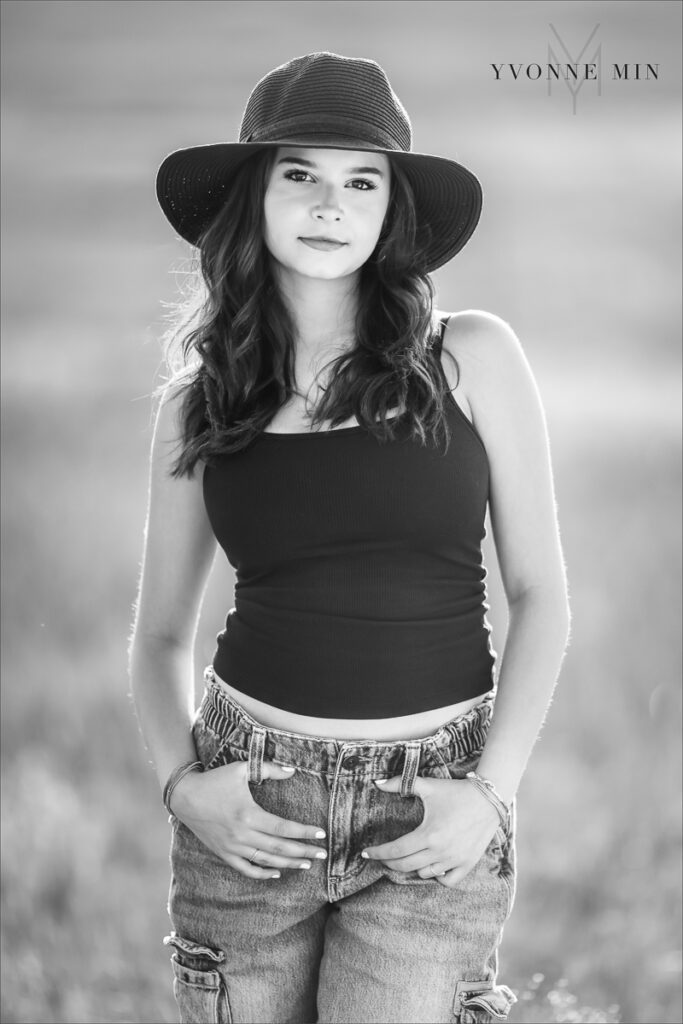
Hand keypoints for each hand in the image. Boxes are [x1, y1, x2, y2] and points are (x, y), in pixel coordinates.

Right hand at [170, 760, 326, 879]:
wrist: (185, 797)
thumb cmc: (214, 780)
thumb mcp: (241, 769)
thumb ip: (269, 769)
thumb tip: (292, 770)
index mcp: (248, 815)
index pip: (283, 828)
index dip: (304, 833)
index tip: (321, 834)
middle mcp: (242, 835)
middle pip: (279, 847)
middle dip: (303, 851)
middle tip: (322, 854)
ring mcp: (232, 847)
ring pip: (266, 860)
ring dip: (288, 864)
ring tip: (306, 864)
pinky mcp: (224, 853)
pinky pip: (246, 868)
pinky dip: (262, 873)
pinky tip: (277, 872)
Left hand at [362, 775, 500, 886]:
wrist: (488, 799)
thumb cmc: (455, 792)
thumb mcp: (428, 786)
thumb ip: (400, 783)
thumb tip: (376, 782)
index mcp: (428, 834)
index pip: (396, 851)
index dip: (378, 853)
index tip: (365, 853)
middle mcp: (440, 852)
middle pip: (406, 866)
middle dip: (389, 862)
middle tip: (381, 856)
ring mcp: (455, 860)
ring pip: (424, 874)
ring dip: (413, 867)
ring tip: (408, 857)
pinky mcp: (467, 864)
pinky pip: (447, 881)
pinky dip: (436, 876)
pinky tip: (431, 866)